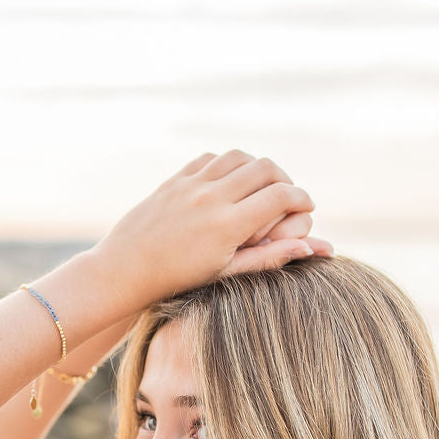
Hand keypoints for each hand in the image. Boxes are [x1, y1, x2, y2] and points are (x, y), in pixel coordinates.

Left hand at [93, 149, 332, 308]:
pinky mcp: (175, 179)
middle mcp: (211, 198)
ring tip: (261, 186)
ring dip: (256, 167)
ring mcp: (191, 185)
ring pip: (239, 156)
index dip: (301, 198)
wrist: (125, 272)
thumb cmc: (178, 282)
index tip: (307, 205)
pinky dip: (228, 164)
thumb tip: (314, 247)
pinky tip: (230, 182)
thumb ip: (270, 258)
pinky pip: (211, 158)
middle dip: (284, 179)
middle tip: (288, 195)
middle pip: (265, 168)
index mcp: (227, 226)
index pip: (281, 196)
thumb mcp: (227, 274)